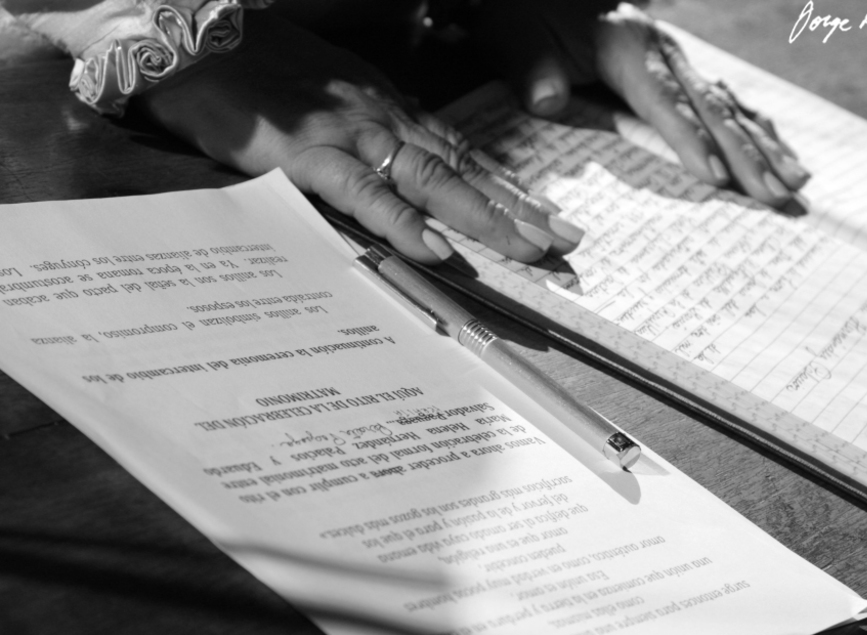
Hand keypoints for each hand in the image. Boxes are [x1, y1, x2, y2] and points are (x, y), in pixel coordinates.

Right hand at [136, 12, 583, 263]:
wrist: (193, 42)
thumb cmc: (260, 69)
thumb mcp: (331, 92)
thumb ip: (371, 125)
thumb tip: (403, 163)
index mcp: (389, 105)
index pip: (463, 151)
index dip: (510, 185)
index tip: (550, 215)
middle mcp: (383, 117)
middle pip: (464, 169)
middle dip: (518, 208)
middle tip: (565, 243)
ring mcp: (349, 134)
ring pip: (431, 180)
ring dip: (484, 217)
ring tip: (529, 251)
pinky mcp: (307, 156)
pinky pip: (365, 194)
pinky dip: (405, 222)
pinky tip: (439, 248)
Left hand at [470, 1, 808, 207]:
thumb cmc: (528, 19)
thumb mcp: (518, 39)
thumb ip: (533, 70)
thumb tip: (546, 99)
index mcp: (626, 48)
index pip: (663, 101)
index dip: (690, 141)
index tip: (715, 178)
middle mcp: (664, 52)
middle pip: (711, 108)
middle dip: (746, 155)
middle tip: (775, 196)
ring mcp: (679, 60)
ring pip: (730, 106)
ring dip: (764, 147)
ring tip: (796, 183)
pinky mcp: (683, 70)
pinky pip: (729, 102)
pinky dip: (757, 130)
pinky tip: (781, 153)